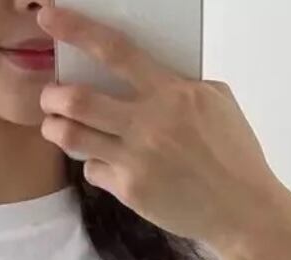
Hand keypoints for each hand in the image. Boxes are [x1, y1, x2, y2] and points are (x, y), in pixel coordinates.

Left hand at [36, 3, 290, 255]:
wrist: (242, 209)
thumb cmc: (234, 153)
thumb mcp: (216, 101)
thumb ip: (180, 84)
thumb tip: (153, 72)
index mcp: (171, 92)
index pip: (115, 51)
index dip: (77, 31)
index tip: (49, 17)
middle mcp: (149, 123)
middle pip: (79, 99)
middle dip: (53, 95)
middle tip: (49, 95)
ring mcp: (137, 159)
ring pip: (74, 137)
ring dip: (55, 128)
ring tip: (54, 125)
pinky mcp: (130, 191)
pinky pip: (94, 170)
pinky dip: (91, 164)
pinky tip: (101, 162)